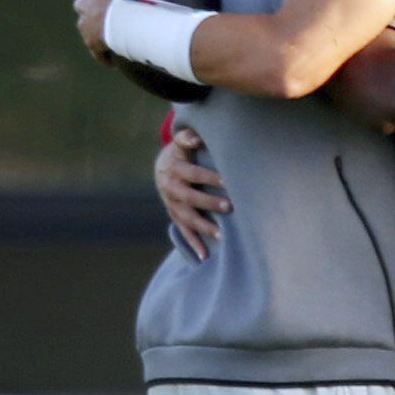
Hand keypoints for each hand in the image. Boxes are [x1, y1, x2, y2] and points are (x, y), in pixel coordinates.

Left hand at [75, 0, 154, 61]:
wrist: (117, 25)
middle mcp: (85, 7)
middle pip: (80, 2)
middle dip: (86, 1)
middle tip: (97, 2)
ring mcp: (87, 27)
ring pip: (85, 26)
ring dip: (92, 26)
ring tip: (103, 29)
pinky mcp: (93, 45)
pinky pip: (97, 51)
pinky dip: (102, 53)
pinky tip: (109, 58)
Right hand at [156, 127, 228, 259]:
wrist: (163, 166)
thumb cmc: (181, 152)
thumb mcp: (180, 142)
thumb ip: (187, 138)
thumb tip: (196, 139)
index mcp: (173, 169)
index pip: (193, 174)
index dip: (209, 177)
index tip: (228, 180)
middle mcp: (170, 188)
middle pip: (190, 198)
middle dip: (209, 203)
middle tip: (230, 206)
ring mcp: (171, 205)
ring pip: (187, 218)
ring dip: (204, 227)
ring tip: (222, 235)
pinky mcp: (174, 216)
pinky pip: (183, 232)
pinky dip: (194, 244)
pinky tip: (205, 256)